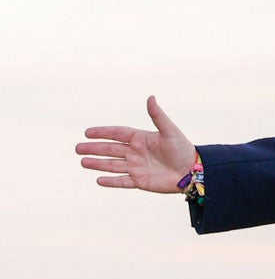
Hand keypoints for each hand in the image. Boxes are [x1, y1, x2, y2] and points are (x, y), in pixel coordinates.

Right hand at [76, 96, 195, 193]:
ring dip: (98, 164)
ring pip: (112, 165)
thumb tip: (150, 97)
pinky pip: (122, 181)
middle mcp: (136, 152)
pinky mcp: (140, 181)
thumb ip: (158, 116)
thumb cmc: (183, 149)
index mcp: (141, 138)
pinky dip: (111, 181)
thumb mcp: (170, 131)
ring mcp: (137, 167)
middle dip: (94, 149)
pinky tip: (98, 180)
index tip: (87, 132)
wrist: (193, 171)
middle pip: (110, 149)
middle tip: (77, 148)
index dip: (102, 133)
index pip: (117, 133)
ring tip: (83, 162)